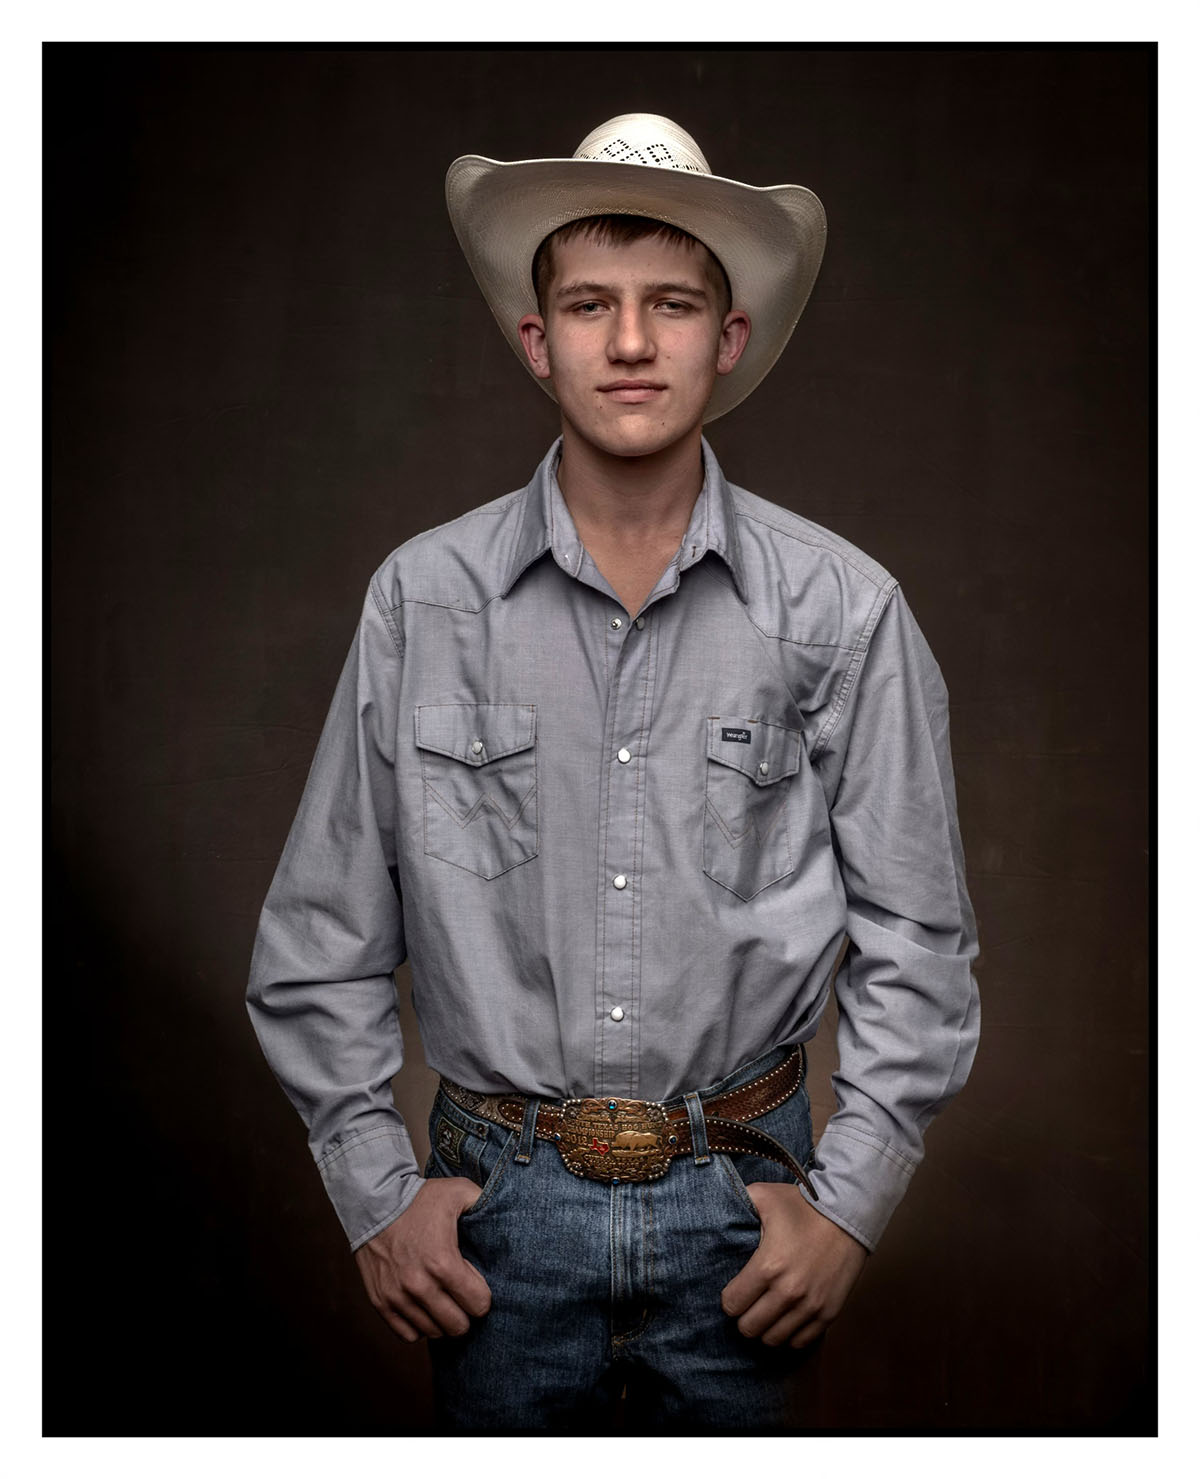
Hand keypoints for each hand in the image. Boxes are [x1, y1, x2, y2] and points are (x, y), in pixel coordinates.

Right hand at [354, 1177, 491, 1342]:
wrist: (374, 1202)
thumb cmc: (419, 1199)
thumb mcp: (458, 1192)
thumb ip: (485, 1203)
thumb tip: (505, 1214)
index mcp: (443, 1263)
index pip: (478, 1305)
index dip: (482, 1295)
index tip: (476, 1282)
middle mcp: (419, 1285)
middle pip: (457, 1326)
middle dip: (465, 1312)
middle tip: (462, 1296)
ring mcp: (398, 1297)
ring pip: (434, 1333)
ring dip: (442, 1319)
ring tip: (443, 1299)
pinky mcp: (381, 1302)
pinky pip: (408, 1335)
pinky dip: (419, 1326)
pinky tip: (424, 1307)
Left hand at [721, 1182, 868, 1348]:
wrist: (849, 1215)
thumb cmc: (803, 1206)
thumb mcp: (765, 1196)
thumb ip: (737, 1202)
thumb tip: (716, 1209)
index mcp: (768, 1266)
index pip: (732, 1305)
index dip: (729, 1299)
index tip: (734, 1290)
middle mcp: (788, 1292)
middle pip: (749, 1328)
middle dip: (744, 1317)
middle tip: (748, 1303)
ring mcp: (810, 1306)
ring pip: (773, 1339)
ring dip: (766, 1328)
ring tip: (766, 1312)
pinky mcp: (829, 1313)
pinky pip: (800, 1342)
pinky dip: (790, 1335)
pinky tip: (786, 1318)